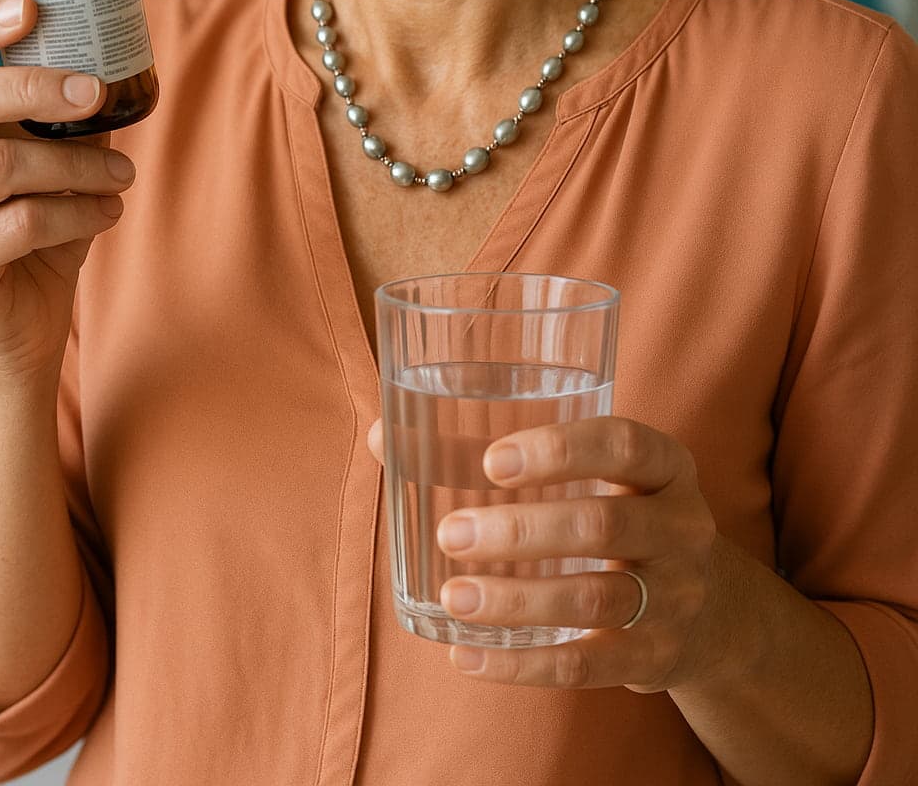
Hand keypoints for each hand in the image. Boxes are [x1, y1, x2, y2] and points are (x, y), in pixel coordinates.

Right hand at [0, 0, 137, 381]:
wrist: (24, 316)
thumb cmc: (39, 222)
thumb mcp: (57, 154)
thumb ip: (69, 110)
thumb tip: (118, 60)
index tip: (31, 7)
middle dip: (32, 86)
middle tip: (95, 92)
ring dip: (76, 165)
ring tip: (122, 174)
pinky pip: (19, 224)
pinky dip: (77, 214)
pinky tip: (106, 213)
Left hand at [366, 414, 718, 689]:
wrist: (714, 611)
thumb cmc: (620, 514)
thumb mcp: (597, 475)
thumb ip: (500, 451)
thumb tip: (383, 431)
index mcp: (666, 465)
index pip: (624, 444)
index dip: (560, 451)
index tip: (493, 462)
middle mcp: (682, 527)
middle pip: (601, 526)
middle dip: (520, 531)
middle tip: (452, 533)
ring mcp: (676, 597)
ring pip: (593, 598)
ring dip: (515, 600)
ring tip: (453, 595)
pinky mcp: (655, 658)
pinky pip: (587, 664)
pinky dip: (523, 664)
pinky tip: (467, 656)